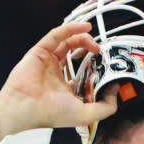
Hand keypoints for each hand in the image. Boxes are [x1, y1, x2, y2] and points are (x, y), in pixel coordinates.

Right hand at [0, 23, 116, 143]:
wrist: (27, 108)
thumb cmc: (53, 113)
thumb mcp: (87, 115)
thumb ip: (106, 107)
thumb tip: (116, 90)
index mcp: (66, 89)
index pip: (84, 73)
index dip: (97, 68)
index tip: (109, 66)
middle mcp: (57, 74)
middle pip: (77, 55)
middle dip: (91, 50)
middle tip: (102, 52)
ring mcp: (48, 61)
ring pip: (68, 43)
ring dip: (83, 38)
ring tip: (95, 42)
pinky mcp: (40, 51)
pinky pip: (57, 35)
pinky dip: (71, 29)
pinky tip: (85, 28)